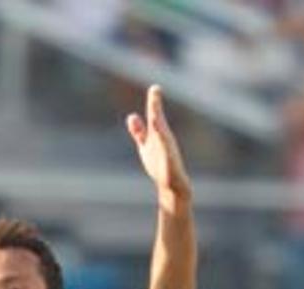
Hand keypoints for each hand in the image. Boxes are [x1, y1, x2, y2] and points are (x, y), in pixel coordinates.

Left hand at [127, 85, 191, 208]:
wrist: (172, 185)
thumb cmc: (160, 165)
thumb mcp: (146, 145)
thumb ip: (139, 131)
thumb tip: (131, 116)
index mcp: (156, 134)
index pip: (153, 115)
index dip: (153, 102)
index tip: (154, 88)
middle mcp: (163, 139)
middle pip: (157, 121)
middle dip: (155, 108)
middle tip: (155, 90)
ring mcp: (167, 151)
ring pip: (163, 136)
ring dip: (159, 126)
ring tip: (155, 116)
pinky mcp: (171, 163)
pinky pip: (168, 156)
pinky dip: (164, 148)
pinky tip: (161, 140)